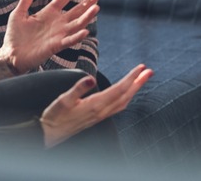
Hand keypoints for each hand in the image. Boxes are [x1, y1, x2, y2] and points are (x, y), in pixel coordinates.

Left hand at [0, 0, 102, 76]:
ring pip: (77, 24)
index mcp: (49, 13)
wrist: (11, 55)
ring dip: (87, 16)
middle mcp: (57, 22)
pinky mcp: (56, 46)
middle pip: (77, 10)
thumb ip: (25, 0)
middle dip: (89, 1)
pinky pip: (69, 40)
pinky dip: (77, 36)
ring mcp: (58, 34)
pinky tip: (86, 30)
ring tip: (97, 8)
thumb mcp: (18, 14)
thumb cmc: (15, 36)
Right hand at [39, 64, 153, 147]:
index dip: (131, 78)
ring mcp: (101, 115)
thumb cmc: (55, 116)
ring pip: (124, 101)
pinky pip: (118, 106)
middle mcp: (101, 111)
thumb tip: (90, 79)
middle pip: (126, 95)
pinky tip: (126, 93)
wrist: (50, 133)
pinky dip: (126, 97)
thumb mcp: (63, 100)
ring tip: (141, 79)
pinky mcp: (98, 117)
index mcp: (95, 105)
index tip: (141, 68)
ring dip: (134, 89)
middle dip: (138, 82)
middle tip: (149, 71)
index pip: (119, 89)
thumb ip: (78, 89)